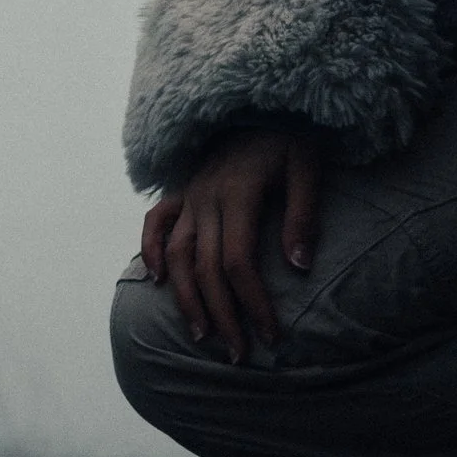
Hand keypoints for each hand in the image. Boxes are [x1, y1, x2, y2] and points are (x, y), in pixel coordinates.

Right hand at [140, 122, 323, 359]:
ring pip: (176, 255)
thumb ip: (303, 214)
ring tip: (202, 336)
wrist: (262, 102)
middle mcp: (205, 198)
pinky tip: (157, 281)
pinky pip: (156, 222)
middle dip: (222, 316)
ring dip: (186, 298)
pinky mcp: (181, 190)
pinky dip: (150, 250)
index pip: (239, 263)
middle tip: (239, 355)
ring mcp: (189, 195)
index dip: (253, 303)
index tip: (270, 335)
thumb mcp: (307, 167)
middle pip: (206, 269)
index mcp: (237, 194)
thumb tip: (300, 267)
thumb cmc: (290, 138)